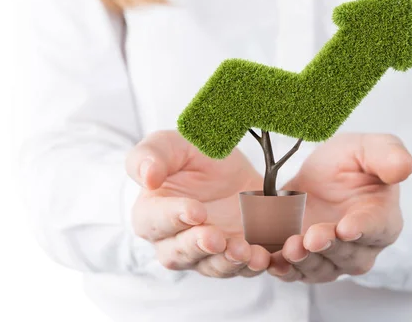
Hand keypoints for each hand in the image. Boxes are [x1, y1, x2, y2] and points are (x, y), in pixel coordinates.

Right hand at [126, 130, 269, 277]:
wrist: (231, 167)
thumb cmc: (192, 156)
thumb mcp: (172, 144)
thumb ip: (152, 155)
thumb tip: (147, 177)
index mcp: (152, 212)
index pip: (154, 221)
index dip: (172, 218)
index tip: (195, 211)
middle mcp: (175, 241)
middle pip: (179, 254)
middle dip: (198, 247)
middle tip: (215, 238)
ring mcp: (207, 253)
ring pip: (212, 266)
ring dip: (227, 262)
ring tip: (242, 250)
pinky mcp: (237, 256)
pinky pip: (245, 268)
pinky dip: (254, 265)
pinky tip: (263, 257)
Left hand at [268, 133, 411, 282]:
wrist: (318, 175)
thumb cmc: (351, 162)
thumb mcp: (368, 148)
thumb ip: (388, 155)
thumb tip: (404, 167)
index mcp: (384, 219)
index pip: (378, 227)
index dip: (363, 228)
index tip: (347, 227)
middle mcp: (362, 247)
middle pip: (349, 255)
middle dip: (329, 246)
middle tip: (312, 236)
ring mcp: (332, 259)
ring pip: (322, 269)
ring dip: (305, 261)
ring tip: (291, 247)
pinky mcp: (304, 263)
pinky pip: (294, 272)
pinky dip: (282, 269)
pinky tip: (271, 262)